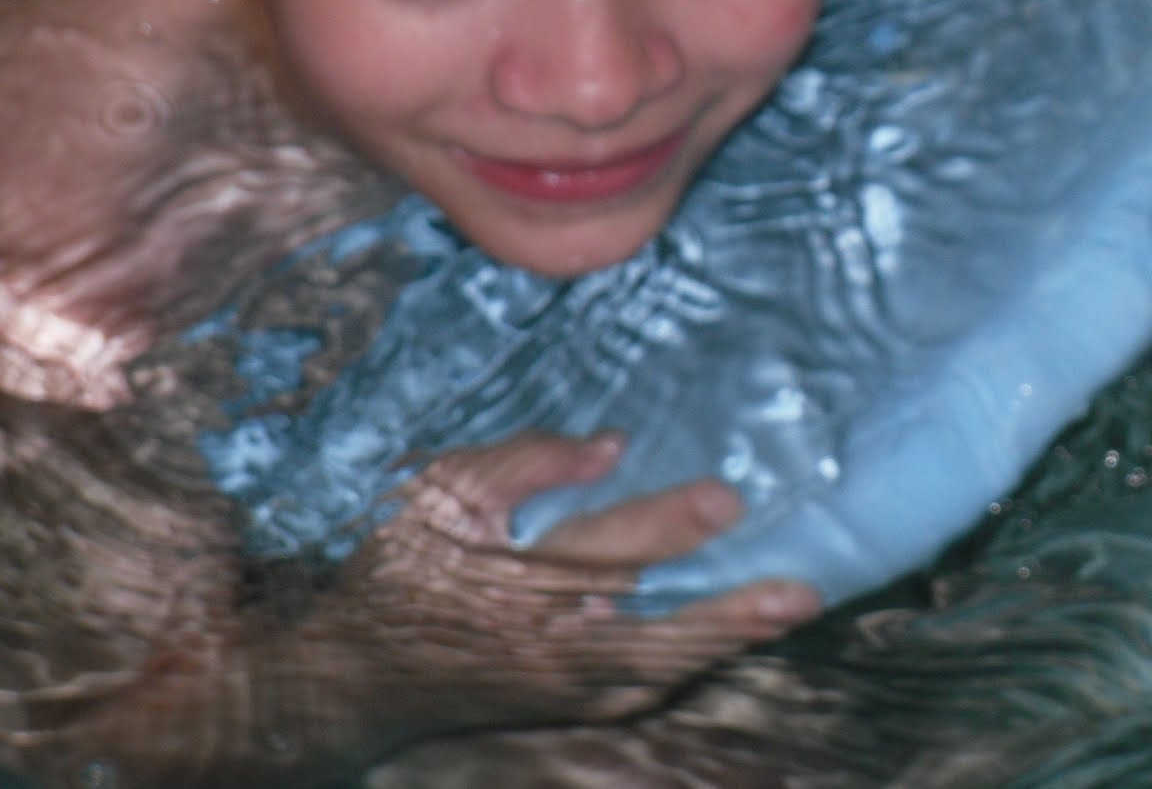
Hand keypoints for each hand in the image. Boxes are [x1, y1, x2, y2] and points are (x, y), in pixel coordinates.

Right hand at [330, 431, 820, 738]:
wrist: (352, 672)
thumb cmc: (400, 566)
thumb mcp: (443, 492)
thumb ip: (525, 461)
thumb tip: (609, 446)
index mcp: (522, 580)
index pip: (609, 544)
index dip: (669, 522)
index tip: (727, 496)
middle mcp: (553, 640)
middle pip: (655, 623)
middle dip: (729, 609)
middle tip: (798, 591)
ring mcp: (562, 683)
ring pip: (657, 665)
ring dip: (723, 640)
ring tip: (786, 610)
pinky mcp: (563, 705)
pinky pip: (638, 693)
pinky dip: (685, 669)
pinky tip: (723, 642)